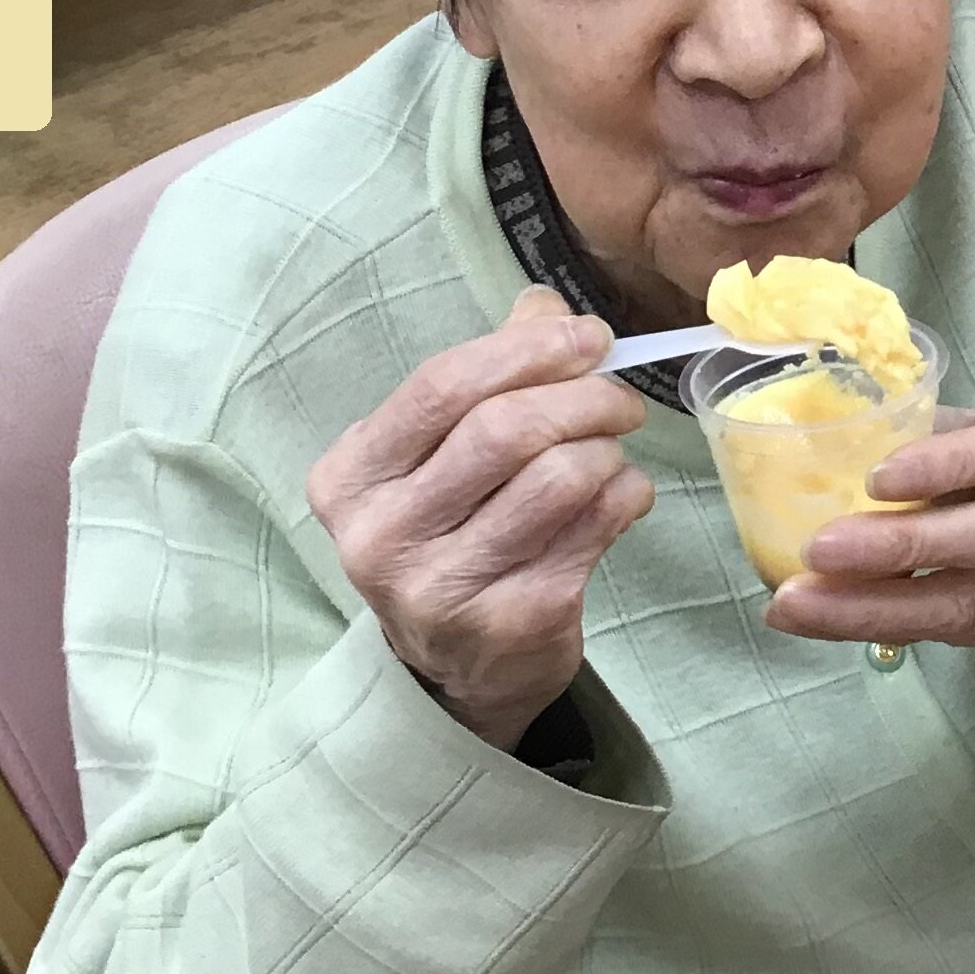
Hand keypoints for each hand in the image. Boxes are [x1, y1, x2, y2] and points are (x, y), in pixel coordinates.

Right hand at [306, 285, 653, 751]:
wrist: (452, 669)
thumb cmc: (449, 534)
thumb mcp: (439, 454)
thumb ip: (488, 373)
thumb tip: (543, 304)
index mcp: (350, 477)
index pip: (442, 386)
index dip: (528, 351)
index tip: (590, 337)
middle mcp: (380, 537)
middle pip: (503, 431)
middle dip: (583, 398)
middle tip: (620, 398)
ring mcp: (441, 590)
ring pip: (556, 480)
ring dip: (606, 451)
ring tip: (613, 452)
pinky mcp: (509, 625)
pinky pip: (591, 532)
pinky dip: (624, 497)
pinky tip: (622, 495)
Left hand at [766, 404, 974, 650]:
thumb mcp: (965, 423)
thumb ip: (911, 427)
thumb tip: (811, 438)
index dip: (943, 466)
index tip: (874, 479)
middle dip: (896, 549)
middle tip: (816, 551)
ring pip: (961, 603)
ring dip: (871, 608)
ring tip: (796, 602)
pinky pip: (941, 632)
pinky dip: (873, 627)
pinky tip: (818, 618)